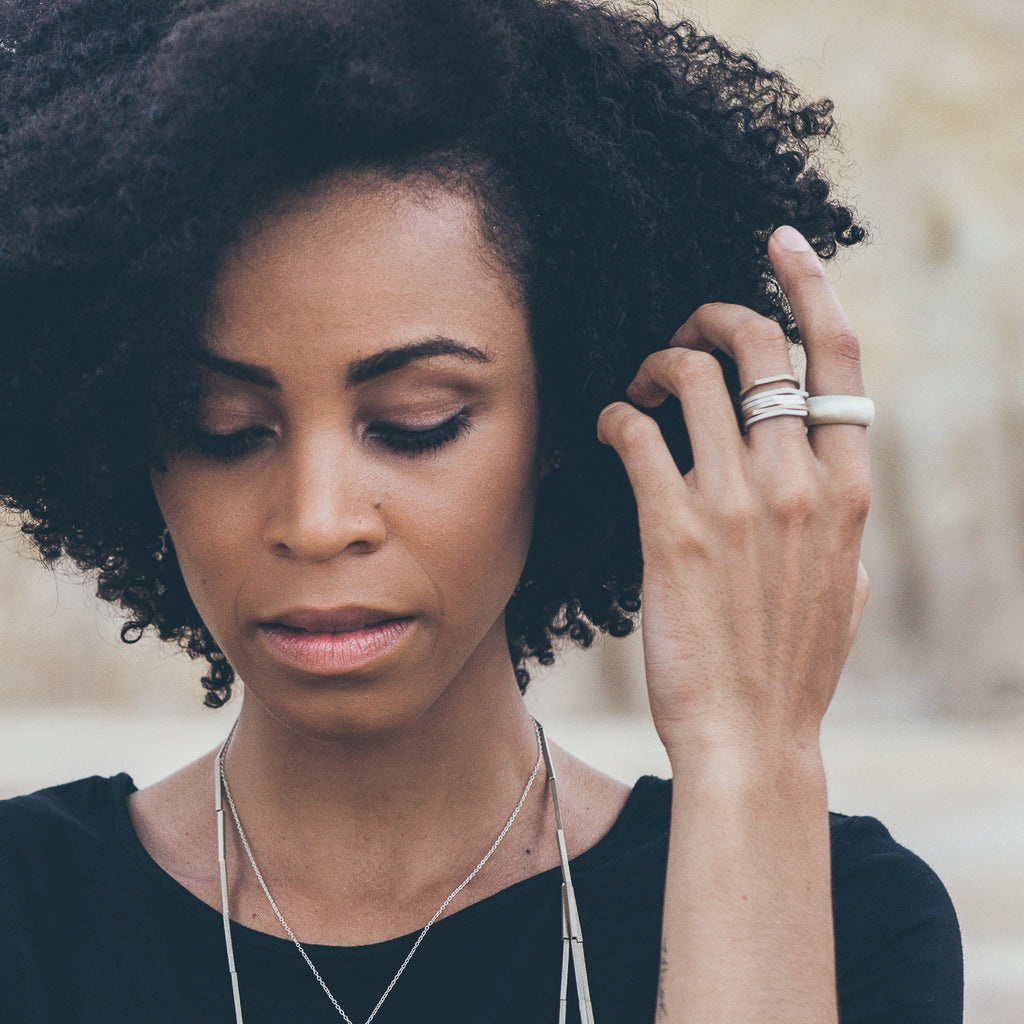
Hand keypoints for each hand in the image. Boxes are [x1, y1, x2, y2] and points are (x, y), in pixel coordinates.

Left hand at [597, 226, 869, 764]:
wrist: (751, 738)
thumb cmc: (794, 667)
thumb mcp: (847, 587)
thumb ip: (839, 525)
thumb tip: (827, 483)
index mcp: (847, 489)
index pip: (839, 359)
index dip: (810, 288)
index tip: (780, 247)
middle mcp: (797, 482)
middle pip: (758, 346)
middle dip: (714, 317)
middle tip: (685, 333)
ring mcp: (736, 503)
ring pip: (692, 376)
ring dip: (658, 362)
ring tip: (642, 383)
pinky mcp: (673, 530)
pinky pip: (635, 434)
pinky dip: (614, 416)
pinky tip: (606, 429)